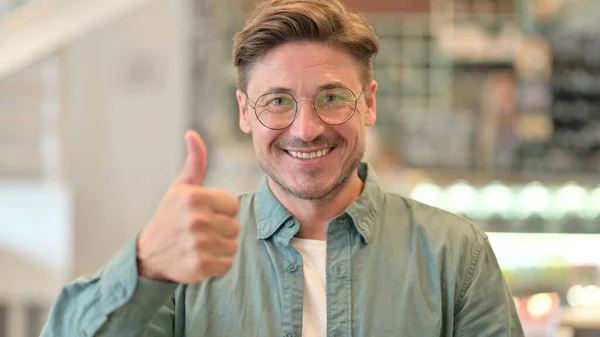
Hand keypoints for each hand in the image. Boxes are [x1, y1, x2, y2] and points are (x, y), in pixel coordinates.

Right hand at [137, 130, 240, 282]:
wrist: (149, 254)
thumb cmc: (170, 216)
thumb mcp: (180, 188)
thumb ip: (195, 162)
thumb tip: (192, 133)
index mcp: (195, 197)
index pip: (233, 206)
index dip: (221, 211)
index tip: (203, 214)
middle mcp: (196, 219)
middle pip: (235, 227)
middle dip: (221, 230)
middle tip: (199, 232)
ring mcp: (197, 244)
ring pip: (232, 246)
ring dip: (220, 248)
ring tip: (199, 245)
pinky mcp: (199, 266)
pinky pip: (227, 264)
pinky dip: (217, 265)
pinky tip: (199, 259)